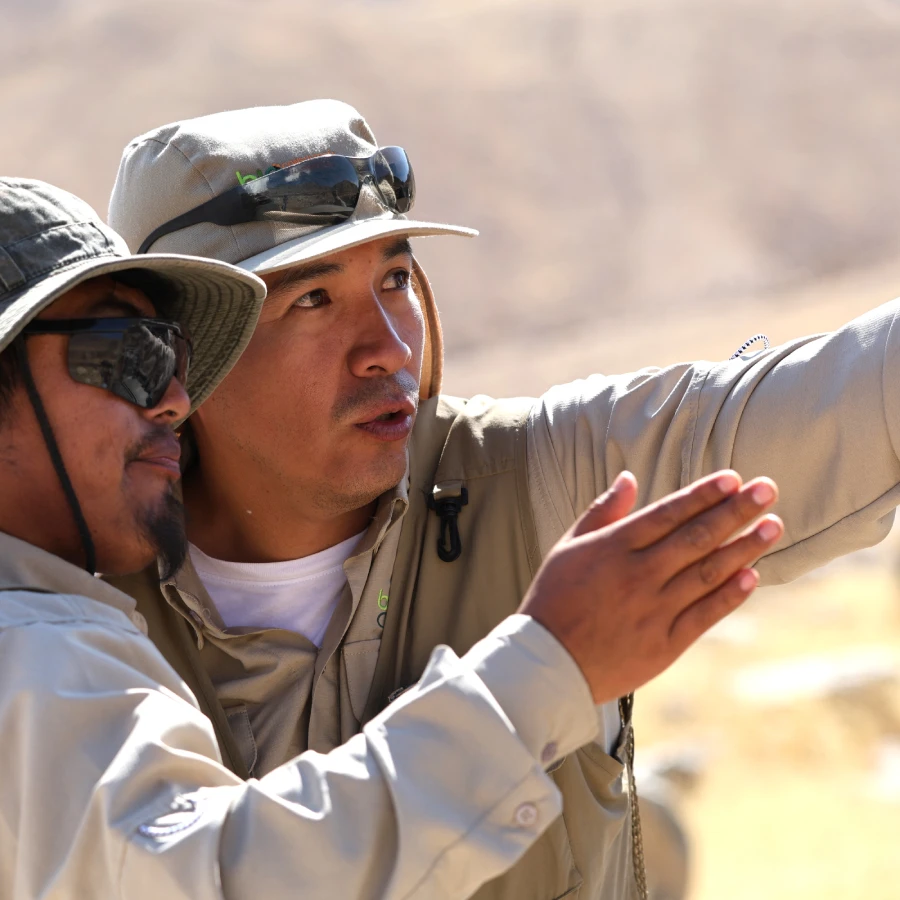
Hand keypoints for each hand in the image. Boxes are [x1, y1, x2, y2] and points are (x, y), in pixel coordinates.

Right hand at [519, 470, 782, 703]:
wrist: (547, 663)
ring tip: (773, 526)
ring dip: (744, 548)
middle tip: (768, 490)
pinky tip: (752, 575)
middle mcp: (639, 575)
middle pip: (696, 537)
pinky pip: (704, 615)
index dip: (703, 494)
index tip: (733, 478)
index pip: (668, 513)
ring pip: (708, 573)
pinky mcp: (665, 644)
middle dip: (735, 511)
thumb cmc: (554, 599)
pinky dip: (730, 595)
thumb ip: (602, 512)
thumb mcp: (568, 547)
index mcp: (614, 547)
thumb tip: (629, 478)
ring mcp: (654, 610)